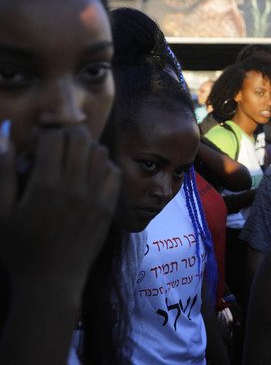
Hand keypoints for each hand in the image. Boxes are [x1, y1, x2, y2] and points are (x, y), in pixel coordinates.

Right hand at [0, 127, 120, 294]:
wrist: (52, 281)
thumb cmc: (20, 248)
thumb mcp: (0, 212)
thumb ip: (2, 172)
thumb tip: (4, 134)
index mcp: (46, 187)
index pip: (53, 137)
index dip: (41, 135)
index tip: (33, 147)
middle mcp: (76, 188)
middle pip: (80, 138)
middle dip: (64, 134)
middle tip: (52, 146)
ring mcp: (96, 198)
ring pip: (100, 152)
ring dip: (84, 147)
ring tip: (69, 159)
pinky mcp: (109, 208)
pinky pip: (114, 172)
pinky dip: (102, 164)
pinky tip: (87, 173)